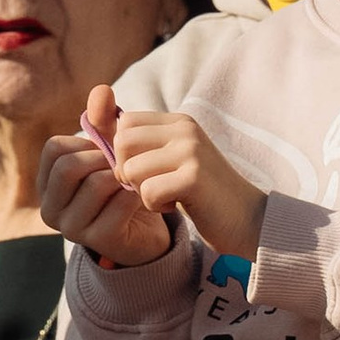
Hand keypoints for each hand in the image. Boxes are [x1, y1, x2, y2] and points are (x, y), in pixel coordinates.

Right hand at [38, 94, 173, 269]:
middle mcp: (50, 209)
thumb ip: (103, 120)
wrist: (144, 229)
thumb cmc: (118, 185)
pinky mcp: (98, 240)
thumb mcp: (109, 150)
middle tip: (121, 163)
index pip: (54, 148)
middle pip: (67, 167)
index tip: (104, 150)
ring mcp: (71, 229)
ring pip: (94, 184)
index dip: (84, 142)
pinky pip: (118, 205)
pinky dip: (134, 194)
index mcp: (46, 184)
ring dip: (120, 176)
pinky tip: (141, 196)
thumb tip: (102, 89)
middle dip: (101, 158)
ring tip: (132, 178)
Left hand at [109, 105, 265, 261]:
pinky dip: (156, 206)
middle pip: (122, 142)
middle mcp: (185, 129)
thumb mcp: (171, 161)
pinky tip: (178, 205)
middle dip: (127, 171)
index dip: (124, 153)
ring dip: (142, 191)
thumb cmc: (203, 194)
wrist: (248, 220)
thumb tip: (91, 119)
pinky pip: (148, 192)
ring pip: (132, 168)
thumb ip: (140, 144)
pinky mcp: (194, 177)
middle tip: (151, 187)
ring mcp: (191, 151)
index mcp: (179, 121)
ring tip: (167, 196)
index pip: (125, 122)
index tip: (145, 172)